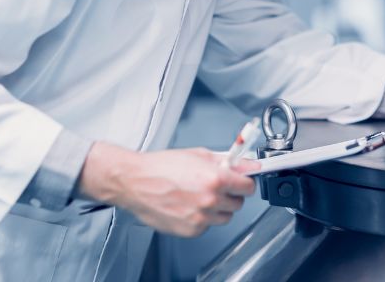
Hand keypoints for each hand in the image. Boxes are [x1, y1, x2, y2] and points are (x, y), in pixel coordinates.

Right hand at [79, 142, 259, 236]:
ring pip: (225, 217)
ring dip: (218, 207)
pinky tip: (189, 205)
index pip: (248, 186)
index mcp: (216, 179)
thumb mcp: (199, 155)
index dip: (245, 182)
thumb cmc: (161, 166)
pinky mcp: (190, 230)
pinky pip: (207, 226)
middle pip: (238, 203)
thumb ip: (227, 160)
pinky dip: (203, 218)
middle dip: (231, 193)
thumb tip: (247, 164)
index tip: (242, 180)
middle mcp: (210, 200)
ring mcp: (200, 218)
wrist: (135, 182)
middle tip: (217, 186)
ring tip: (200, 195)